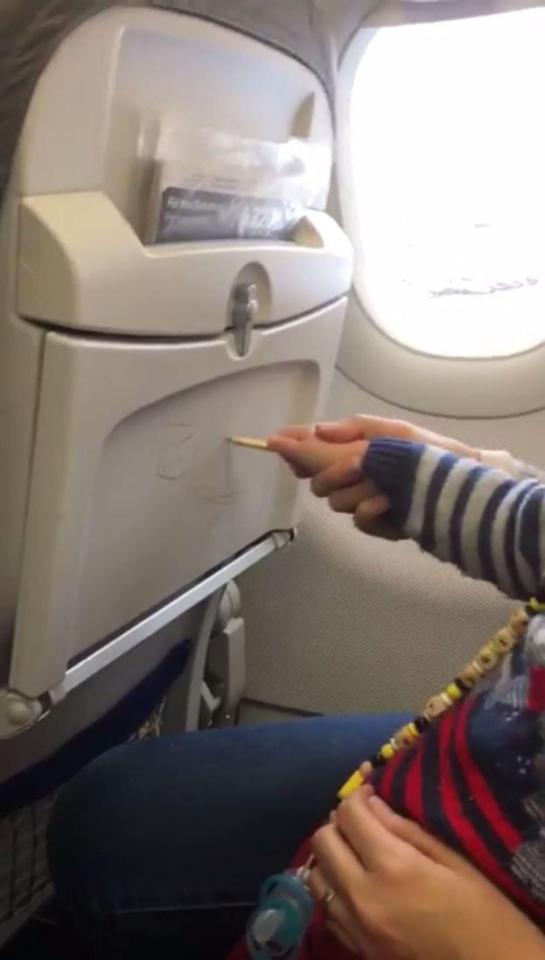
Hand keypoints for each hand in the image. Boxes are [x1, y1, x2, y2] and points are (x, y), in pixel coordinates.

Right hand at [268, 417, 480, 538]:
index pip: (313, 446)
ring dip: (358, 490)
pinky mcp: (375, 523)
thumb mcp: (389, 431)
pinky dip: (371, 509)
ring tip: (384, 485)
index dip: (293, 445)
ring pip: (335, 500)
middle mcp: (353, 474)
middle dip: (329, 473)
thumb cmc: (424, 451)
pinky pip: (358, 519)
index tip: (273, 442)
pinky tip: (388, 503)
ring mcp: (362, 500)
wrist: (456, 487)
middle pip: (316, 478)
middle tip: (350, 467)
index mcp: (354, 447)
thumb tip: (316, 429)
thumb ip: (351, 429)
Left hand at [309, 788, 544, 959]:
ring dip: (331, 857)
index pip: (349, 815)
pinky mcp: (356, 948)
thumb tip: (374, 804)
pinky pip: (327, 908)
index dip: (358, 796)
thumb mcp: (457, 863)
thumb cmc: (485, 915)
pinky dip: (334, 889)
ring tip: (356, 853)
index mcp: (392, 866)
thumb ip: (408, 830)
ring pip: (315, 875)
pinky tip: (358, 886)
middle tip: (363, 821)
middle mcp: (363, 895)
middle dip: (339, 823)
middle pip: (322, 841)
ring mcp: (355, 926)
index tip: (372, 793)